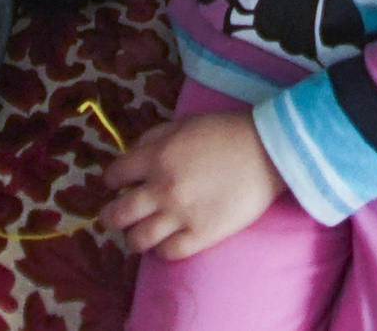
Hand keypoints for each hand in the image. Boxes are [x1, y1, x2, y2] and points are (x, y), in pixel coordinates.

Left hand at [97, 111, 283, 261]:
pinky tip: (164, 243)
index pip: (115, 176)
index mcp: (156, 157)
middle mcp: (162, 188)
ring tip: (138, 235)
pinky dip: (160, 250)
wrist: (267, 151)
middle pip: (118, 214)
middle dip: (110, 217)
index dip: (111, 181)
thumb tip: (132, 155)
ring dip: (132, 238)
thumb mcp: (183, 123)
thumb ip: (153, 138)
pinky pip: (168, 252)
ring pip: (138, 239)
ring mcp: (180, 215)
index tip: (116, 186)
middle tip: (114, 218)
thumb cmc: (225, 133)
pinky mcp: (201, 235)